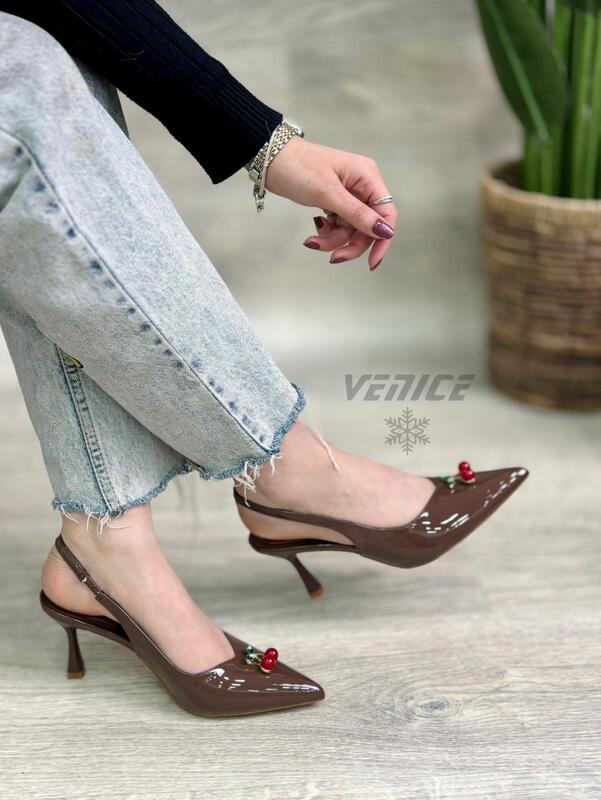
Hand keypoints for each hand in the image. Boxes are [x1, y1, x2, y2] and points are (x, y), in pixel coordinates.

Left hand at [265, 136, 395, 270]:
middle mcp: (361, 186)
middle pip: (367, 227)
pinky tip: (315, 229)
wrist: (270, 160)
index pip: (386, 213)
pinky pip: (338, 226)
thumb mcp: (329, 194)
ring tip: (312, 240)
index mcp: (367, 177)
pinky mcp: (333, 202)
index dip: (383, 239)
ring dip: (333, 240)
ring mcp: (347, 195)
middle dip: (350, 244)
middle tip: (334, 258)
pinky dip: (327, 233)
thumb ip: (357, 214)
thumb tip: (385, 232)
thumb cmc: (299, 167)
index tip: (372, 261)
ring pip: (350, 230)